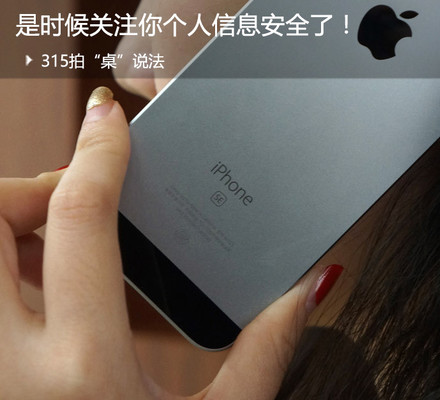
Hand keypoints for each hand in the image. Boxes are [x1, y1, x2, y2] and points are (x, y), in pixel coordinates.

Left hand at [0, 87, 341, 398]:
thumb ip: (268, 348)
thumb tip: (311, 286)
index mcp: (85, 372)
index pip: (79, 222)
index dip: (97, 154)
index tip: (108, 118)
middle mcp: (10, 371)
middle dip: (25, 189)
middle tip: (73, 196)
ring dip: (7, 229)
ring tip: (55, 242)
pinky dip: (2, 272)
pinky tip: (44, 292)